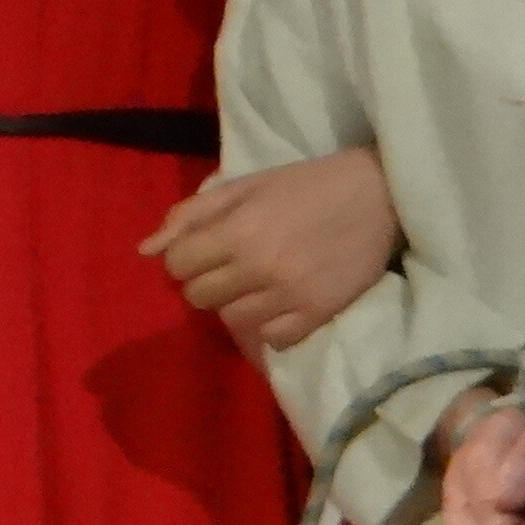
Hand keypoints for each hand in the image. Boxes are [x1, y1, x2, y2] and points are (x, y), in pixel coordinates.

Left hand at [147, 146, 400, 349]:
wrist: (379, 195)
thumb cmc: (304, 185)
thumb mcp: (242, 187)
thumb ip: (190, 215)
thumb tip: (146, 251)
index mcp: (237, 231)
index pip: (177, 265)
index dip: (183, 259)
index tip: (202, 252)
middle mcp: (259, 267)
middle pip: (199, 297)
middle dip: (205, 282)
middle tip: (227, 269)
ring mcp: (291, 294)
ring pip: (232, 320)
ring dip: (235, 304)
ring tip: (254, 285)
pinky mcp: (320, 313)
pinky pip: (274, 339)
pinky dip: (270, 326)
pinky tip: (278, 305)